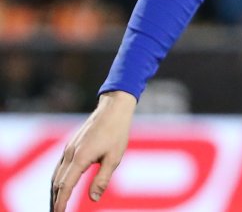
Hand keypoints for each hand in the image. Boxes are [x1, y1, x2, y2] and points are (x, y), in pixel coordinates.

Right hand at [50, 91, 136, 211]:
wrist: (113, 109)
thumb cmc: (117, 133)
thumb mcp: (114, 158)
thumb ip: (102, 179)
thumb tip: (93, 199)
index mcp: (80, 158)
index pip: (66, 186)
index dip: (61, 202)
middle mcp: (69, 154)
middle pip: (57, 182)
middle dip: (55, 200)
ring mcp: (68, 149)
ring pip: (56, 175)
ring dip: (54, 191)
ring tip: (56, 204)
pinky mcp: (70, 145)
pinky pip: (59, 166)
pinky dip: (57, 179)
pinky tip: (60, 186)